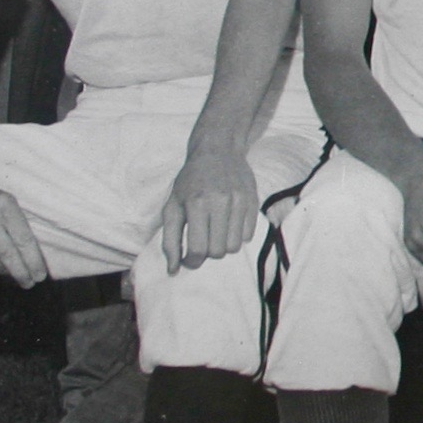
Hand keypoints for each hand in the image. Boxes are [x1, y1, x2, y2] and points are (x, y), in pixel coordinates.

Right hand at [0, 183, 48, 286]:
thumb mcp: (12, 211)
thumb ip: (21, 234)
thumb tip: (31, 268)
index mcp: (5, 204)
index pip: (23, 238)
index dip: (33, 261)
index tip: (39, 276)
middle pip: (5, 251)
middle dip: (19, 271)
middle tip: (28, 283)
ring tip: (7, 273)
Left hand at [162, 140, 258, 272]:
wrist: (218, 151)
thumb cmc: (190, 181)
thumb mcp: (172, 207)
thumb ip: (170, 240)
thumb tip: (173, 271)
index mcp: (197, 204)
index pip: (198, 249)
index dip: (191, 261)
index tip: (188, 258)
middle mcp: (220, 202)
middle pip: (218, 252)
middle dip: (207, 253)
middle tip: (201, 241)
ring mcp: (240, 201)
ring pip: (234, 247)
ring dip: (223, 246)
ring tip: (215, 233)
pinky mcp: (253, 201)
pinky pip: (248, 236)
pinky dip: (237, 236)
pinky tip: (228, 223)